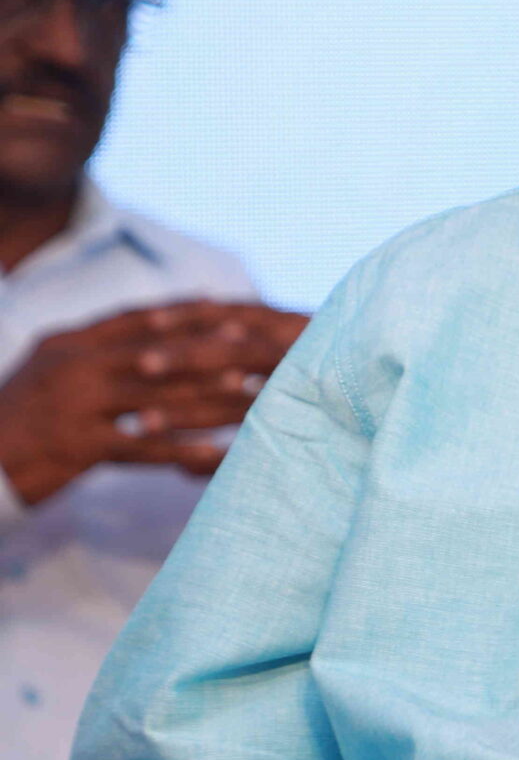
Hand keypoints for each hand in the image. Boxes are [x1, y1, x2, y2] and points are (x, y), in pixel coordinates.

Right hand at [0, 302, 309, 507]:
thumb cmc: (14, 418)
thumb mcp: (46, 370)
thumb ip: (89, 352)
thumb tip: (138, 339)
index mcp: (69, 344)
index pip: (136, 319)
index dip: (183, 312)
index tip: (224, 305)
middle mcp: (77, 367)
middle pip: (157, 352)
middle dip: (209, 347)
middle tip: (253, 342)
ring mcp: (79, 405)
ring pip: (158, 396)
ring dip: (208, 394)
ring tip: (250, 391)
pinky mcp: (81, 447)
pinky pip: (144, 448)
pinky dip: (183, 450)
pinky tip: (217, 454)